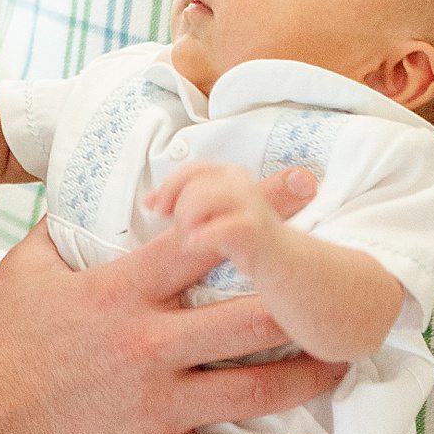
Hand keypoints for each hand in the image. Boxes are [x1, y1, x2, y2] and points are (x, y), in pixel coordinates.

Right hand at [0, 169, 339, 433]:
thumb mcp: (23, 273)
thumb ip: (66, 235)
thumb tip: (94, 201)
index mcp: (117, 293)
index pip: (199, 240)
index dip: (256, 209)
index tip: (303, 185)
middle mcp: (147, 345)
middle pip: (249, 317)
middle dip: (303, 295)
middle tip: (349, 281)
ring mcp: (156, 406)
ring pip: (255, 387)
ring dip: (309, 374)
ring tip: (346, 359)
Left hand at [145, 161, 282, 278]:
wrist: (284, 262)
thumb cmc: (244, 238)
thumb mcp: (212, 214)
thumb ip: (183, 203)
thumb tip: (149, 201)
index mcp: (229, 175)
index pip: (189, 171)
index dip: (168, 189)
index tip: (156, 209)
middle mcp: (241, 183)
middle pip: (191, 188)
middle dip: (179, 213)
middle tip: (187, 233)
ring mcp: (250, 204)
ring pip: (198, 200)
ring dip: (188, 225)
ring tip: (195, 241)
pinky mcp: (254, 228)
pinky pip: (216, 228)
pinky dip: (199, 239)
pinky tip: (198, 246)